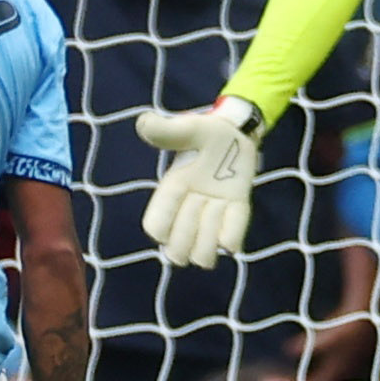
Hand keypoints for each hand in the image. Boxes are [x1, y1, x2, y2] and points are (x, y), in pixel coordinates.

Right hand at [129, 99, 263, 267]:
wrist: (237, 134)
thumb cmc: (207, 132)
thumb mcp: (188, 129)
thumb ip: (166, 131)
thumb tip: (143, 123)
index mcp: (170, 192)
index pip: (155, 228)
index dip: (164, 222)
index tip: (182, 194)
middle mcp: (187, 212)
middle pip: (175, 251)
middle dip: (188, 235)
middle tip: (203, 201)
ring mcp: (211, 219)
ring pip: (202, 257)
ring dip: (211, 238)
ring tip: (219, 207)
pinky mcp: (234, 219)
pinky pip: (232, 243)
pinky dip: (232, 235)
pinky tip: (233, 216)